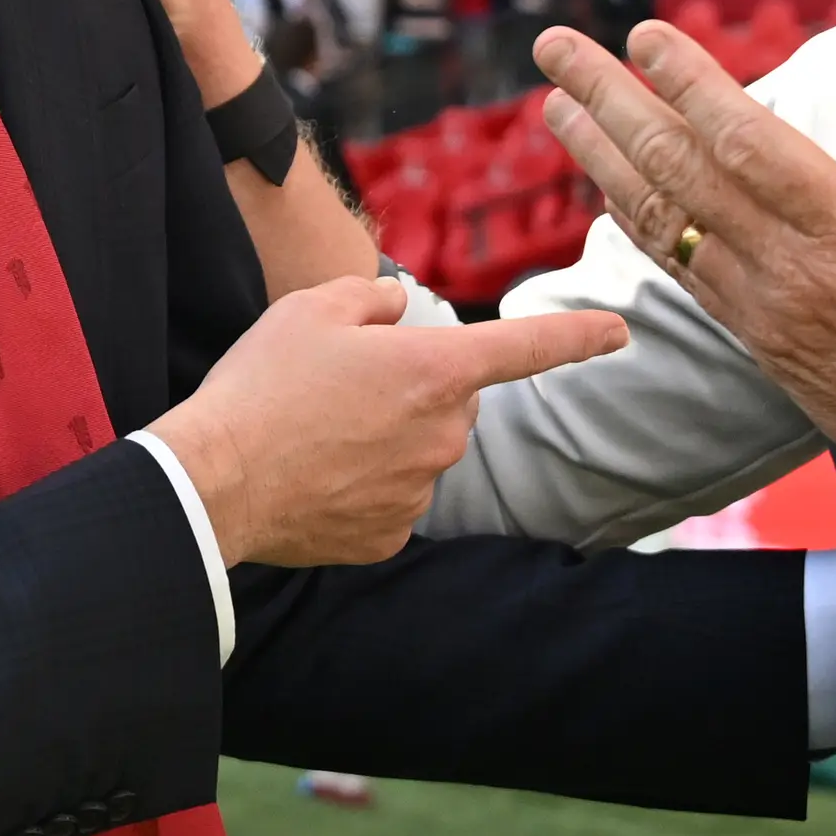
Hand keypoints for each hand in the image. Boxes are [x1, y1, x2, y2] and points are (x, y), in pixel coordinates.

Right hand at [145, 275, 629, 566]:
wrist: (213, 480)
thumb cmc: (263, 384)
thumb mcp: (312, 307)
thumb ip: (374, 301)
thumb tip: (400, 315)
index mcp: (435, 370)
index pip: (527, 347)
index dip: (579, 335)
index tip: (622, 331)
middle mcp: (443, 435)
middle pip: (451, 400)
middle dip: (413, 388)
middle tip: (339, 385)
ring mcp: (419, 492)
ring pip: (419, 450)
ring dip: (385, 437)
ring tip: (313, 431)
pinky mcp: (389, 534)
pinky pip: (391, 498)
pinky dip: (362, 485)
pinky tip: (314, 475)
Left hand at [533, 22, 835, 572]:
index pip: (748, 141)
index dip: (689, 83)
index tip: (643, 34)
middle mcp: (795, 272)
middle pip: (681, 171)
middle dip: (613, 101)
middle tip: (555, 47)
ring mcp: (771, 314)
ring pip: (668, 223)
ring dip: (605, 159)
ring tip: (556, 106)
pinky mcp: (766, 347)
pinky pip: (685, 274)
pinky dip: (641, 226)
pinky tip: (610, 192)